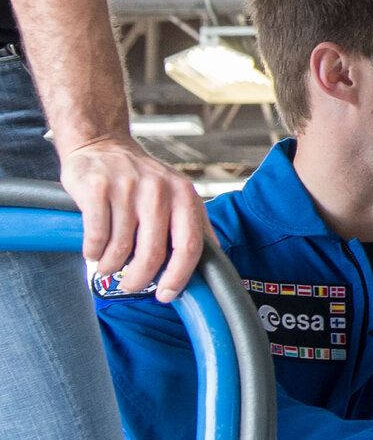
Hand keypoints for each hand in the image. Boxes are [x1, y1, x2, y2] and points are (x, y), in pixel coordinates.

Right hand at [64, 133, 205, 300]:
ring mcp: (126, 187)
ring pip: (120, 249)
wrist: (102, 144)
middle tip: (131, 285)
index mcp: (184, 195)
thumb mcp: (177, 195)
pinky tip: (93, 251)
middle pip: (154, 254)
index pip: (190, 246)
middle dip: (140, 279)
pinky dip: (93, 252)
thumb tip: (212, 271)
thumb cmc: (142, 181)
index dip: (179, 277)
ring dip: (112, 267)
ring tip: (109, 267)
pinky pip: (96, 236)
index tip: (167, 295)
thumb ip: (193, 227)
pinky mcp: (96, 188)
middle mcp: (158, 190)